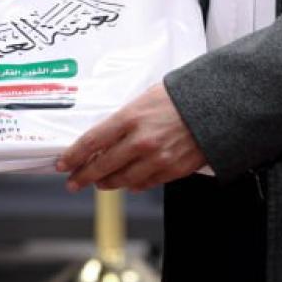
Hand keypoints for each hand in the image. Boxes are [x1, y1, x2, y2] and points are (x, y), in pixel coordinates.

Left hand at [55, 83, 205, 191]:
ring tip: (99, 183)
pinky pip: (146, 183)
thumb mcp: (146, 98)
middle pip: (102, 166)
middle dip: (84, 176)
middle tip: (73, 182)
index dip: (73, 156)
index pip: (91, 142)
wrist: (217, 107)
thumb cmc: (182, 97)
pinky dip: (134, 184)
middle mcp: (140, 141)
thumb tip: (107, 136)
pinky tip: (128, 183)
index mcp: (130, 118)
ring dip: (107, 183)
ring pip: (122, 179)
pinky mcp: (172, 170)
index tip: (63, 164)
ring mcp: (156, 159)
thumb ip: (125, 118)